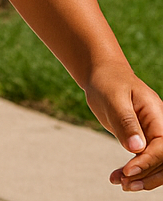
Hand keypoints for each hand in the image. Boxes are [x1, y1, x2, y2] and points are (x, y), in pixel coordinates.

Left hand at [88, 64, 162, 190]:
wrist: (103, 76)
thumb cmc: (109, 82)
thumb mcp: (114, 97)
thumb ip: (126, 121)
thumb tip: (136, 148)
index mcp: (158, 116)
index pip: (162, 146)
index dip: (148, 161)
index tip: (129, 171)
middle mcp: (159, 128)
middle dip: (148, 175)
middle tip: (126, 184)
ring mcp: (152, 136)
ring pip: (156, 164)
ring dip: (141, 177)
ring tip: (120, 184)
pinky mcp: (141, 141)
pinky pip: (142, 161)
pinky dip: (131, 172)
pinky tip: (116, 178)